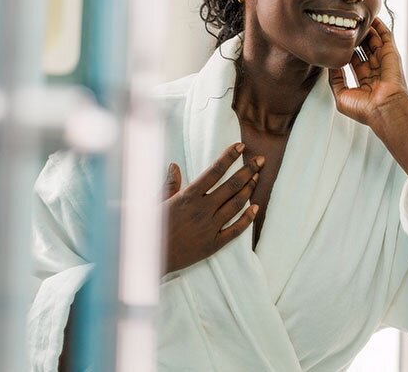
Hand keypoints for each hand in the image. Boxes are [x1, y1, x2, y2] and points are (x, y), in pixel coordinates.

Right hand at [162, 143, 262, 273]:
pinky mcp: (213, 244)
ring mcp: (209, 227)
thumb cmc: (149, 229)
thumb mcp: (156, 203)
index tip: (241, 146)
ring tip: (257, 177)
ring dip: (249, 189)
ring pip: (236, 204)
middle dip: (248, 170)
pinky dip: (248, 218)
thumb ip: (169, 184)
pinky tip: (255, 208)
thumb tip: (174, 166)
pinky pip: (236, 230)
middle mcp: (202, 210)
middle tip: (261, 160)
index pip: (214, 171)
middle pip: (231, 185)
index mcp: (188, 196)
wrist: (146, 259)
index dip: (229, 157)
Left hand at [328, 18, 407, 127]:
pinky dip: (379, 26)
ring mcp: (384, 62)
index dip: (345, 51)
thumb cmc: (366, 109)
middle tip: (344, 27)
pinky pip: (385, 36)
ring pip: (373, 41)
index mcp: (365, 82)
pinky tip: (371, 17)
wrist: (385, 109)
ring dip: (365, 30)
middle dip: (354, 38)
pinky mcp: (391, 54)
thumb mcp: (342, 96)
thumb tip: (330, 65)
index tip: (335, 42)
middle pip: (363, 49)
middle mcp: (375, 71)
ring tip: (354, 18)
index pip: (354, 61)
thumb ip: (335, 80)